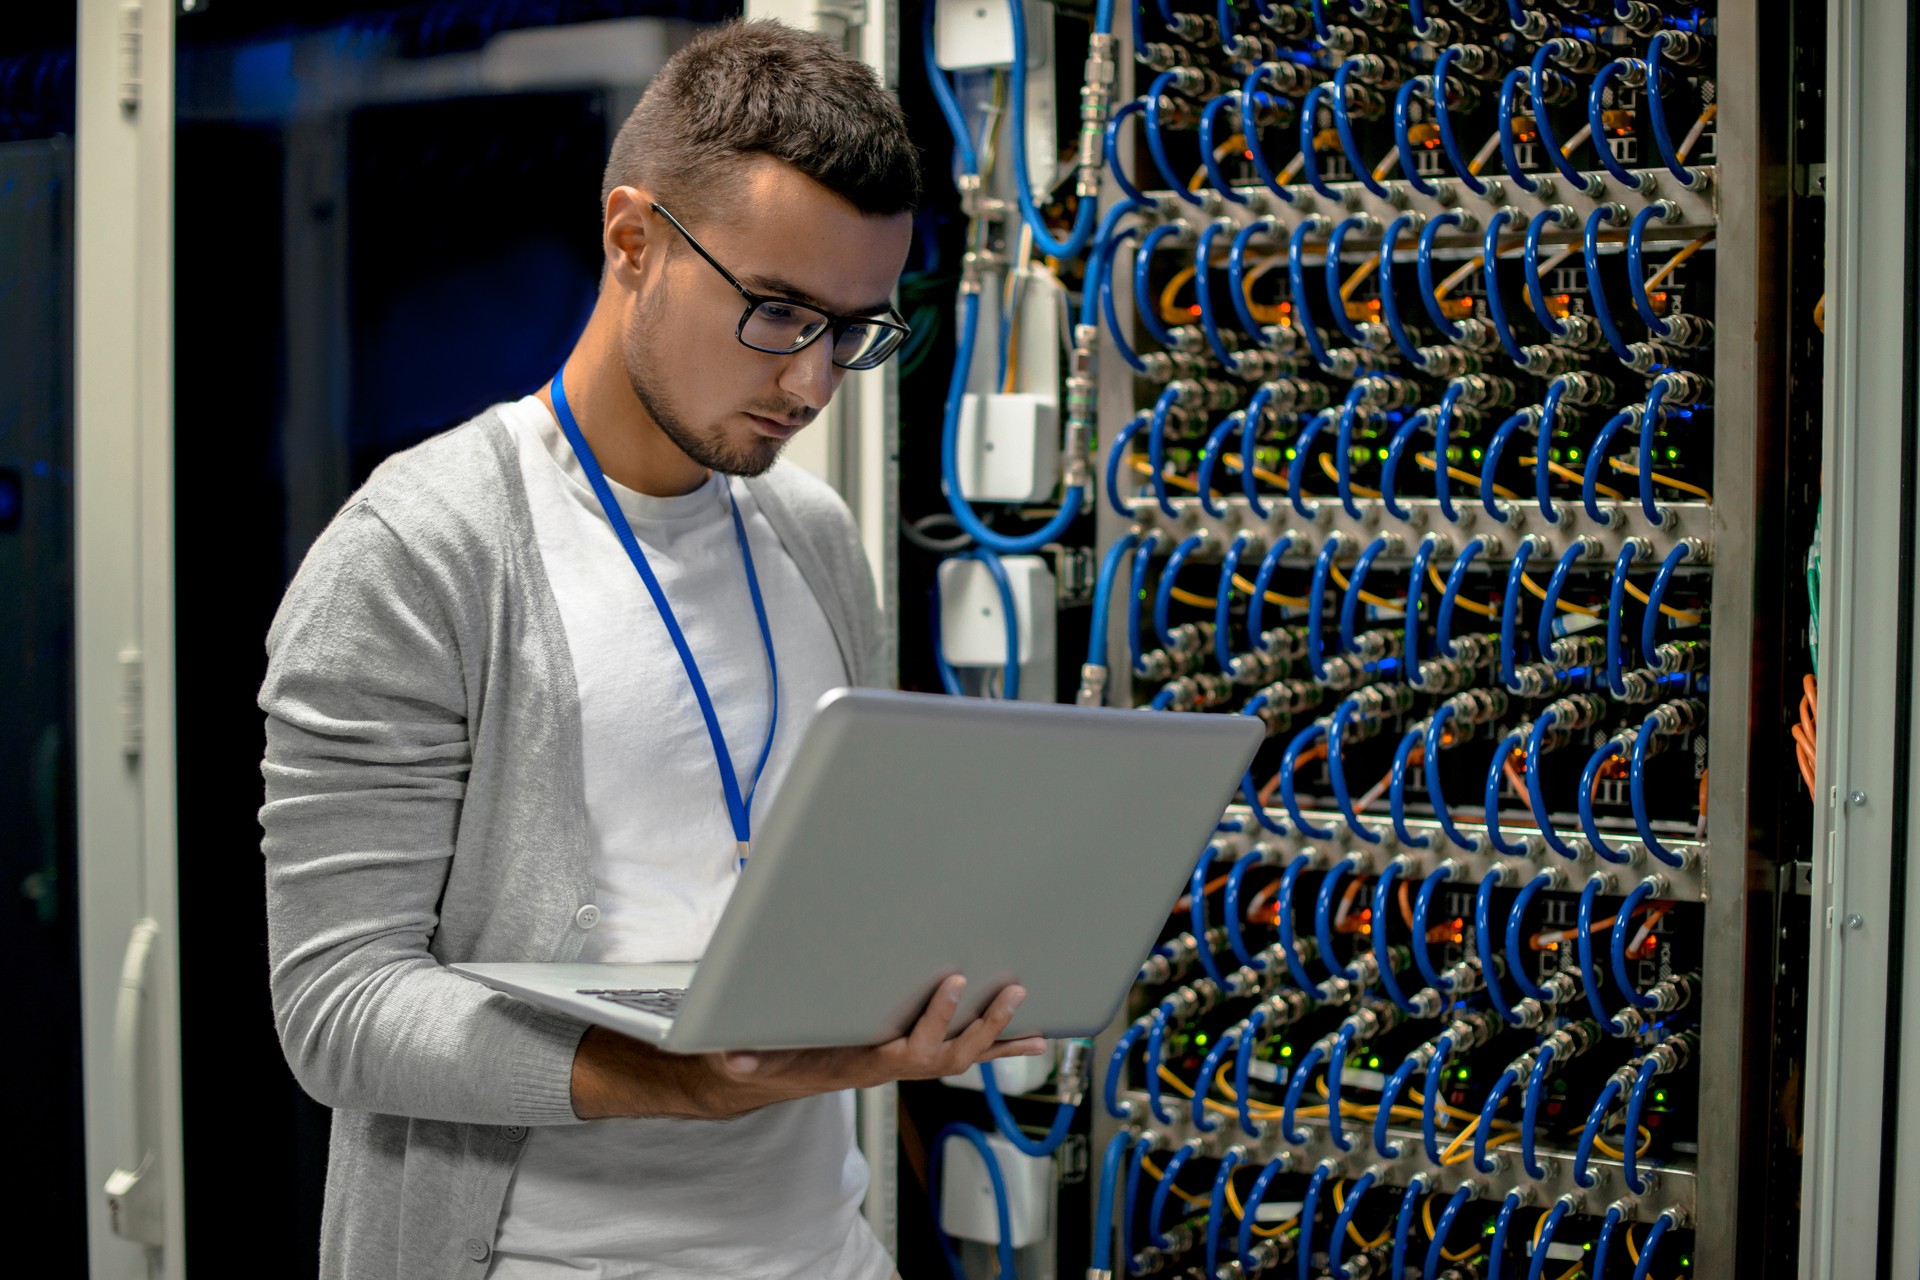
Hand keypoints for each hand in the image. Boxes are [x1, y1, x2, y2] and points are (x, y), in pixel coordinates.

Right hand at [570, 975, 1046, 1120]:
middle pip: (948, 1056)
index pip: (906, 1049)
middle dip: (982, 1026)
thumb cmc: (770, 1058)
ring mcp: (907, 1063)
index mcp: (862, 1064)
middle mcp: (892, 1067)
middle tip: (1010, 991)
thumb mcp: (749, 1058)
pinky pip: (962, 1053)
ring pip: (962, 1057)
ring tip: (1037, 1023)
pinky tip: (1029, 1035)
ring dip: (999, 1039)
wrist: (775, 1075)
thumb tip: (730, 1058)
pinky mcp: (914, 1054)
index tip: (954, 981)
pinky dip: (998, 1046)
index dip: (933, 1019)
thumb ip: (743, 1057)